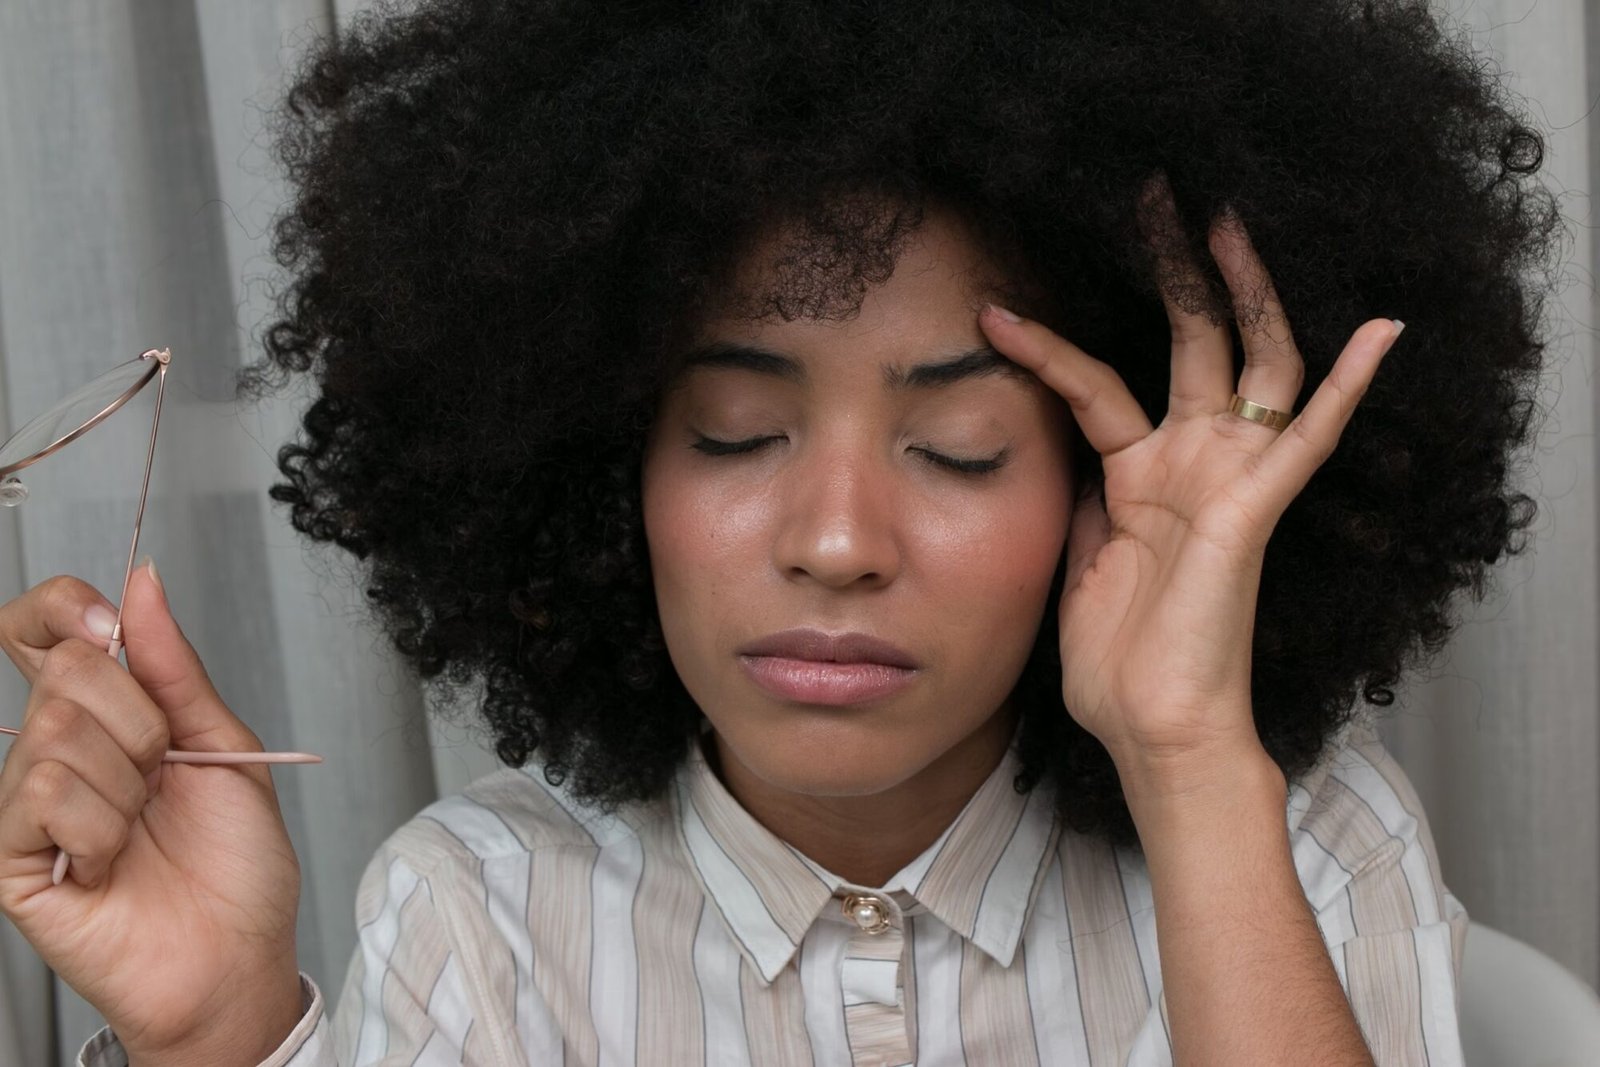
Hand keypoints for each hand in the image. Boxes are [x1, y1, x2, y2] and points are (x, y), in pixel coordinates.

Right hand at [0, 566, 303, 1061]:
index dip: (62, 607)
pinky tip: (113, 859)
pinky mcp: (13, 858)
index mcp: (105, 716)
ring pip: (55, 732)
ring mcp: (27, 805)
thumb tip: (141, 582)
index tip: (109, 621)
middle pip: (63, 670)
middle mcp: (56, 752)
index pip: (39, 630)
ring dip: (127, 781)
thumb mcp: (222, 744)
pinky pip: (42, 795)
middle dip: (141, 718)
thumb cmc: (237, 864)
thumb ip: (173, 666)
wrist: (238, 953)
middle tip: (164, 774)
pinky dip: (99, 824)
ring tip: (143, 826)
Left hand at [980, 175, 1403, 777]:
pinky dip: (1346, 387)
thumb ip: (1079, 500)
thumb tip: (1061, 454)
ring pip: (1248, 363)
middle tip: (1156, 196)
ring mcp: (1225, 482)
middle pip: (1189, 343)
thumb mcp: (1075, 562)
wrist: (1151, 730)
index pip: (1095, 383)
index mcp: (1139, 477)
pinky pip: (1308, 439)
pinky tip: (1380, 332)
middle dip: (1174, 270)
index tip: (994, 310)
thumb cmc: (1116, 664)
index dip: (1047, 344)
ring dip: (1243, 291)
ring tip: (1225, 219)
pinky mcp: (1254, 510)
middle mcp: (1188, 465)